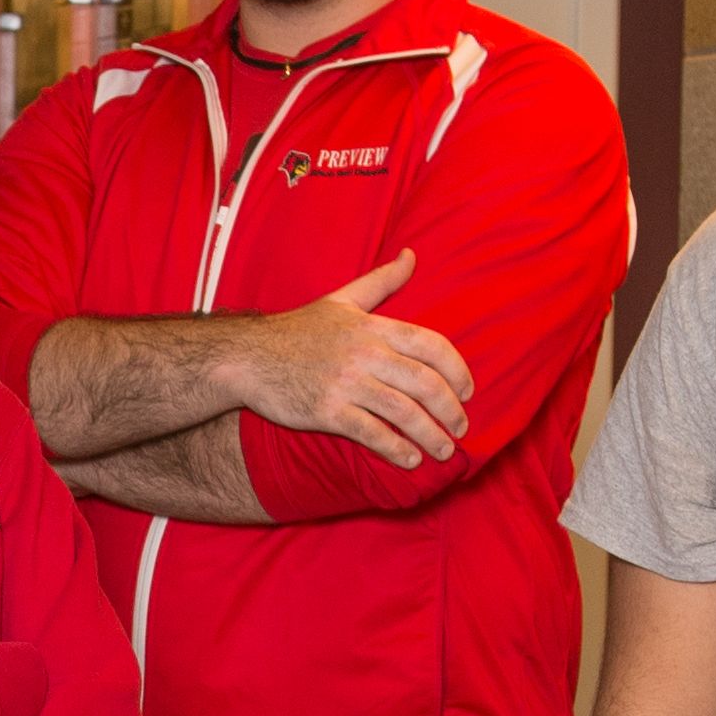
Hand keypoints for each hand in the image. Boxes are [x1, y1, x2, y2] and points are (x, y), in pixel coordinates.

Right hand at [228, 251, 473, 465]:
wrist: (247, 357)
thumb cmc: (296, 330)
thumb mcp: (341, 300)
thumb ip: (382, 281)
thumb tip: (412, 255)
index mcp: (373, 327)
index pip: (432, 346)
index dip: (458, 371)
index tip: (468, 392)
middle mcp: (365, 354)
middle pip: (425, 383)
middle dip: (451, 410)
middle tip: (461, 429)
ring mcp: (345, 383)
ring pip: (403, 412)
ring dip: (430, 435)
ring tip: (442, 451)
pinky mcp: (326, 411)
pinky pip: (371, 433)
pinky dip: (395, 449)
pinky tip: (410, 460)